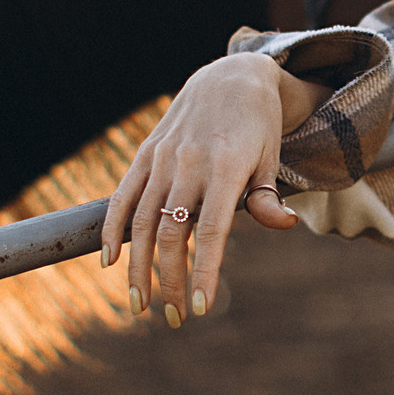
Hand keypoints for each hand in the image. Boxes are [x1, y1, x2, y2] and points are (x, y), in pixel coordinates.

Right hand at [98, 53, 322, 327]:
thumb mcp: (271, 158)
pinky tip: (108, 262)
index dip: (204, 272)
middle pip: (170, 234)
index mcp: (227, 167)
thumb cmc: (258, 127)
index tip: (201, 309)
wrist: (229, 77)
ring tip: (139, 305)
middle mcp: (189, 163)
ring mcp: (162, 158)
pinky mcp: (145, 155)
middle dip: (170, 282)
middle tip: (175, 318)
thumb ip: (268, 197)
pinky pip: (122, 197)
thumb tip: (285, 225)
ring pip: (141, 222)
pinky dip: (112, 229)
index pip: (211, 232)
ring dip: (137, 268)